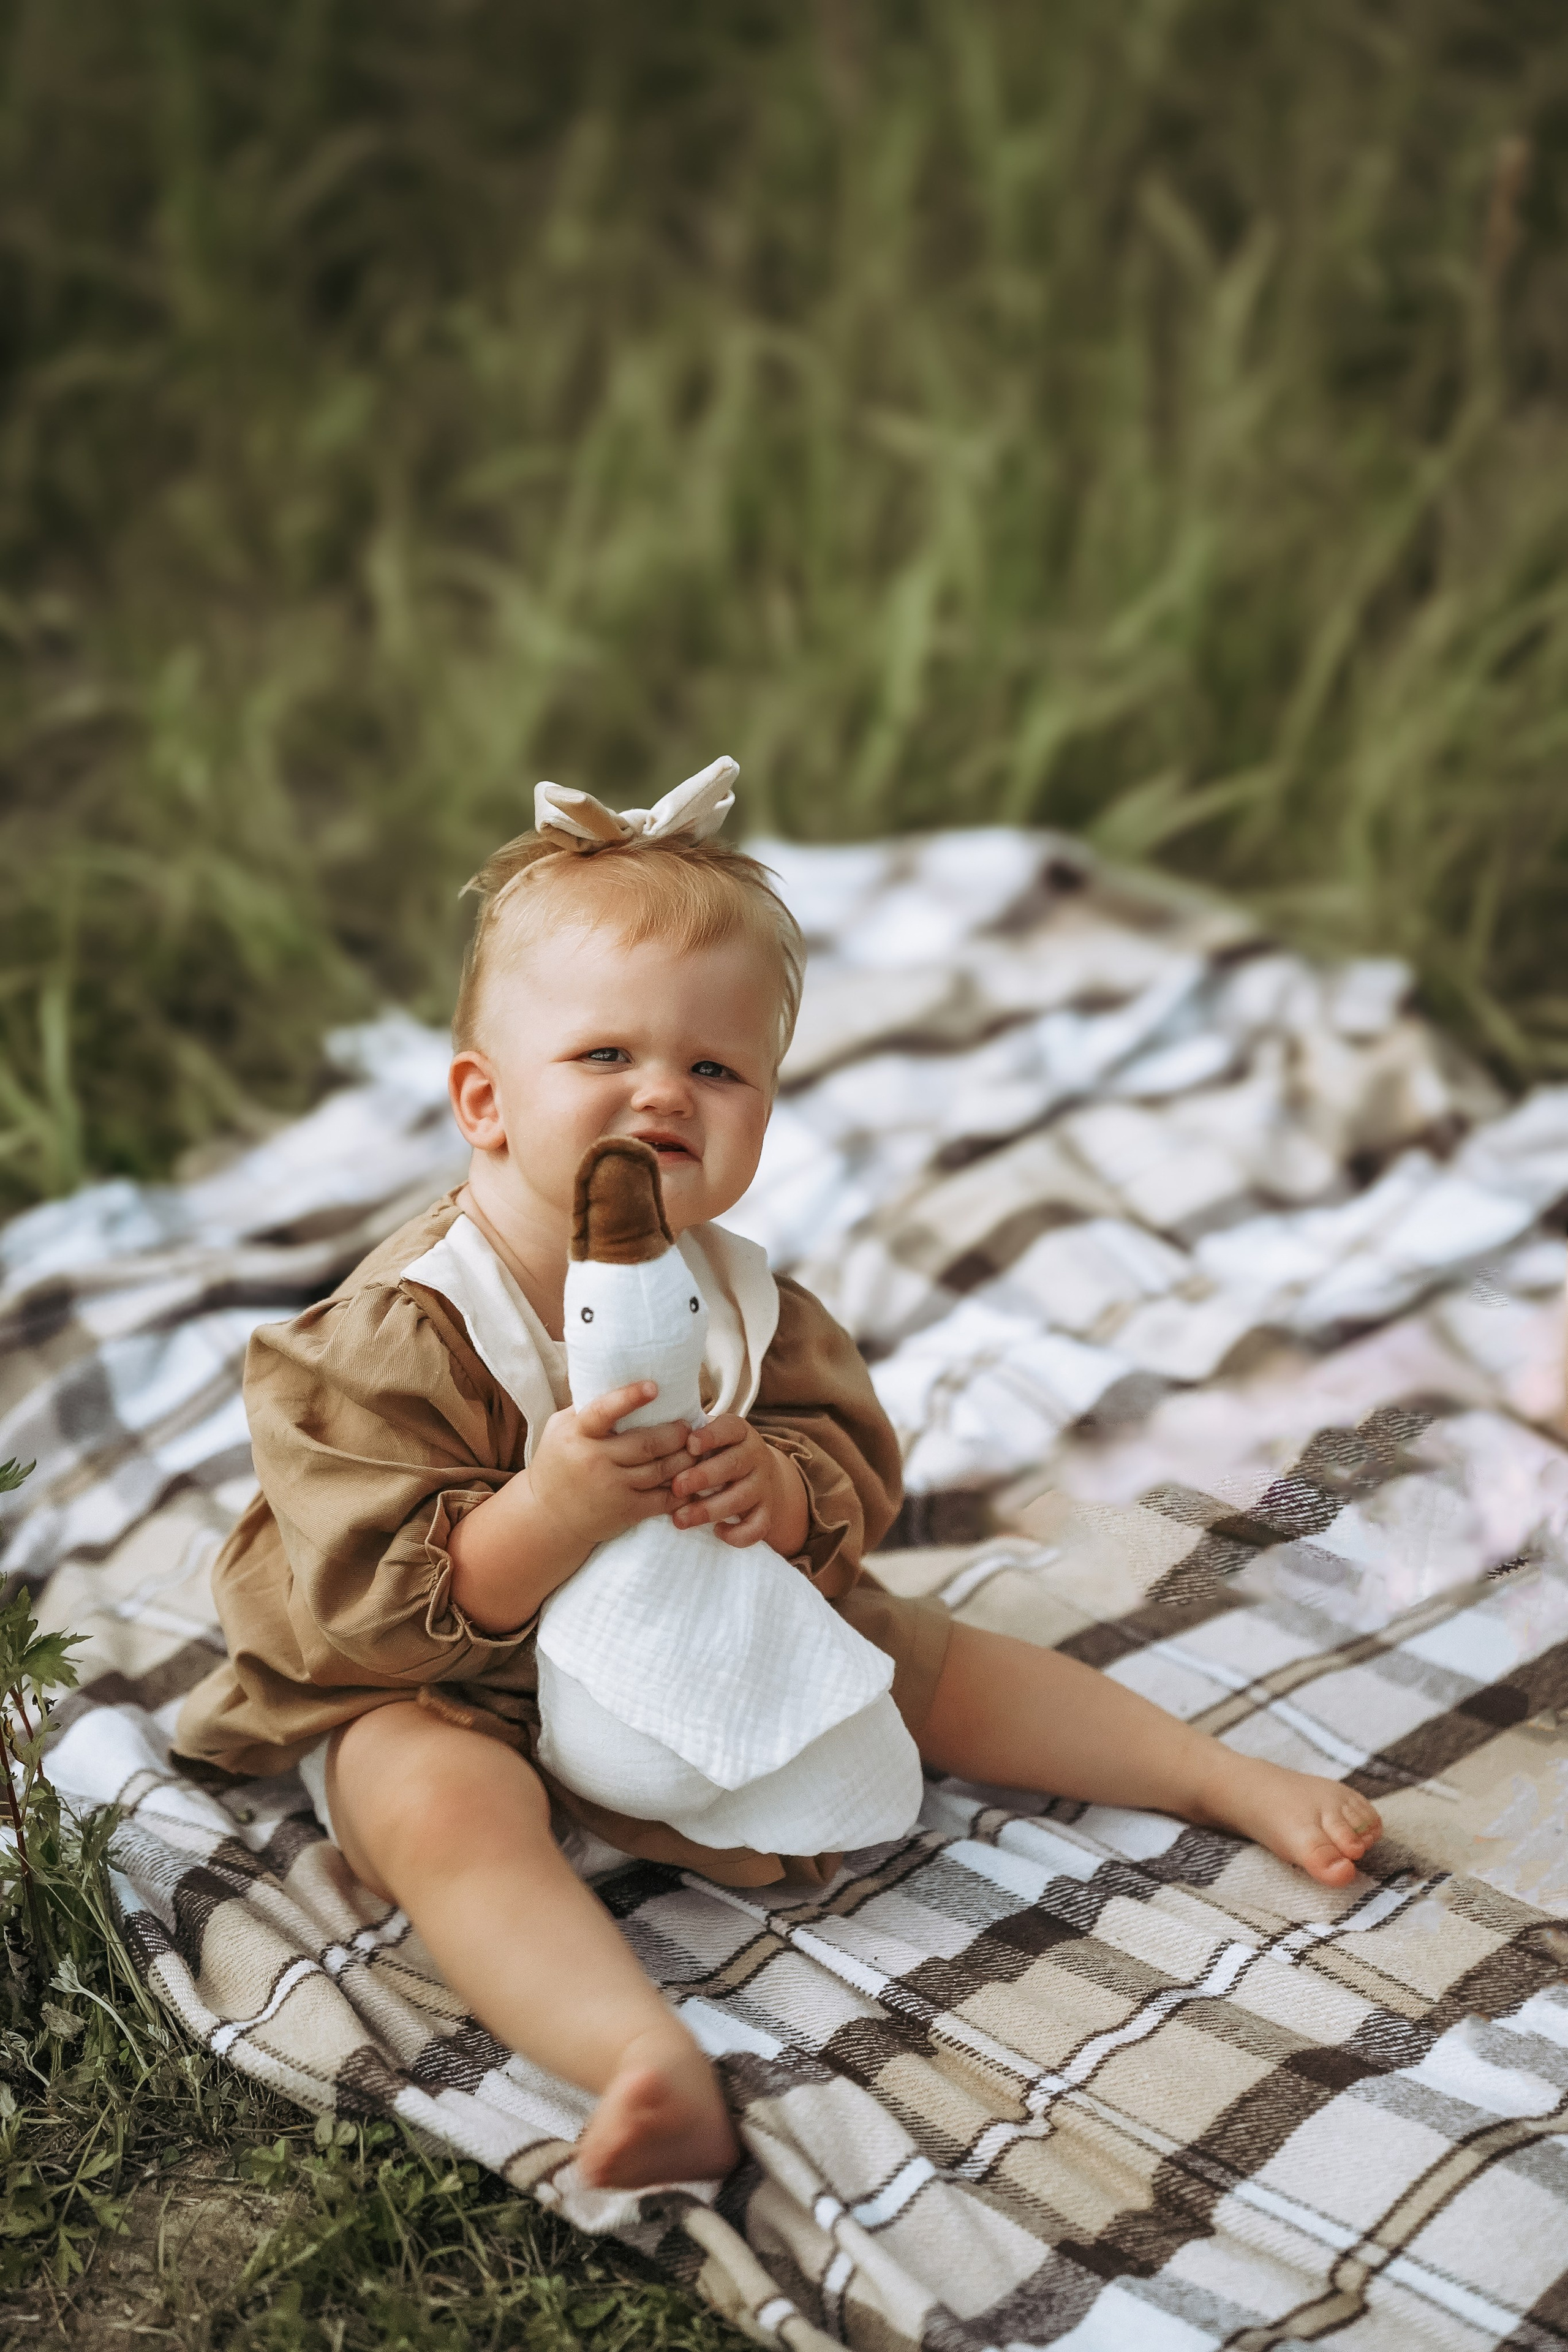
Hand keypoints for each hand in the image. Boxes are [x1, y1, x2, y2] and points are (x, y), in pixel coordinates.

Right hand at [527, 1383, 692, 1555]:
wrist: (546, 1517)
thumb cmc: (557, 1464)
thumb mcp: (560, 1429)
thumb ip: (586, 1409)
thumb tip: (616, 1378)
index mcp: (577, 1434)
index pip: (604, 1412)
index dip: (630, 1398)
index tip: (654, 1387)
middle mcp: (594, 1460)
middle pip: (646, 1444)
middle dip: (675, 1434)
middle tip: (690, 1426)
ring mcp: (611, 1487)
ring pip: (660, 1470)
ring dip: (685, 1458)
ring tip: (697, 1448)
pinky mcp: (625, 1511)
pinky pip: (662, 1499)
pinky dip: (682, 1489)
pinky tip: (693, 1479)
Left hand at [669, 1416, 809, 1552]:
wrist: (763, 1477)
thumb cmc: (722, 1454)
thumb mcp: (712, 1438)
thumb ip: (690, 1437)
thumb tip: (659, 1438)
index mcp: (740, 1433)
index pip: (729, 1429)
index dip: (711, 1436)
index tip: (689, 1445)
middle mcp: (755, 1456)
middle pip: (733, 1464)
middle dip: (703, 1477)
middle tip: (677, 1487)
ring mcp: (763, 1485)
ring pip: (741, 1498)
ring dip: (709, 1509)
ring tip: (680, 1518)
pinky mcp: (767, 1512)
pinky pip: (756, 1527)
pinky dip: (737, 1534)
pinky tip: (716, 1531)